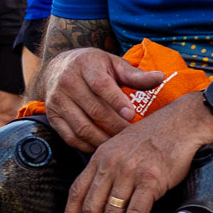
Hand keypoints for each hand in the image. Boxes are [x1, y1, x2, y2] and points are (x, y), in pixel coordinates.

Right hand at [39, 47, 167, 152]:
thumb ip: (135, 75)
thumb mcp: (113, 64)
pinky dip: (87, 146)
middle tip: (132, 136)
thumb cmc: (93, 67)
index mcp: (85, 65)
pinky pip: (70, 137)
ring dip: (102, 139)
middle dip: (115, 125)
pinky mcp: (52, 117)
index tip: (132, 115)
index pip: (101, 85)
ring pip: (82, 127)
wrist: (57, 69)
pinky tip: (102, 147)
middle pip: (93, 109)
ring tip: (120, 144)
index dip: (116, 101)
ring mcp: (57, 101)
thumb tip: (160, 77)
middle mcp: (67, 82)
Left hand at [60, 98, 212, 212]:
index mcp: (101, 157)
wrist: (183, 122)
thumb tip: (102, 195)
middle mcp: (111, 164)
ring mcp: (129, 172)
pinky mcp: (150, 180)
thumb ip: (109, 168)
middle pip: (92, 208)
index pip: (77, 191)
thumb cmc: (157, 134)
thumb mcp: (121, 145)